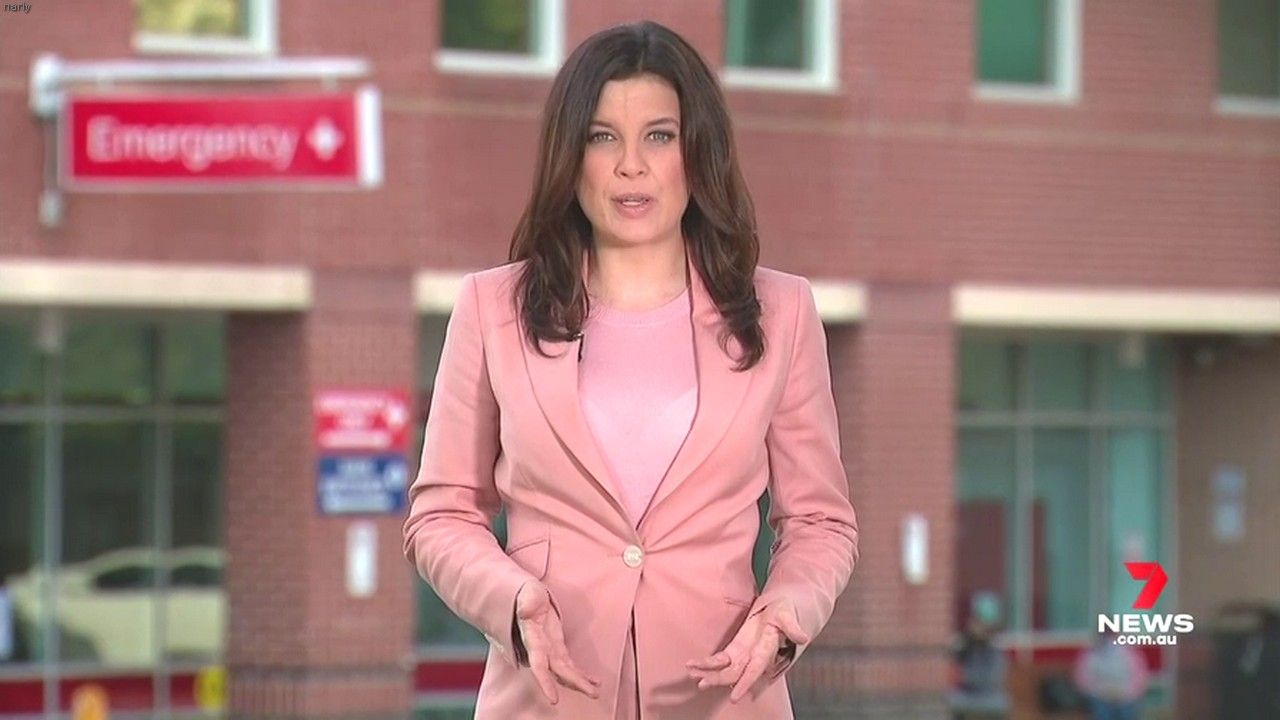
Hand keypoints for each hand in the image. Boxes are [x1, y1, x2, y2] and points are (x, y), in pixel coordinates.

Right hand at [513, 581, 600, 704]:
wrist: (524, 599)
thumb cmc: (526, 595)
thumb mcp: (527, 593)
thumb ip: (527, 602)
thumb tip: (524, 611)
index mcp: (533, 639)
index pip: (539, 665)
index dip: (545, 682)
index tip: (554, 700)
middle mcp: (541, 649)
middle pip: (558, 672)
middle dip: (575, 683)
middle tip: (593, 694)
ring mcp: (550, 650)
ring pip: (565, 672)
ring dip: (580, 682)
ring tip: (596, 691)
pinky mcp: (557, 648)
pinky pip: (569, 665)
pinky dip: (581, 673)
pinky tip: (594, 681)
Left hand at [685, 598, 807, 702]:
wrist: (781, 609)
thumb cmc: (785, 610)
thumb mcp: (788, 614)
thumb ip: (792, 627)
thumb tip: (803, 638)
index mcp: (767, 650)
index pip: (755, 670)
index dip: (745, 683)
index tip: (735, 698)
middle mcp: (754, 656)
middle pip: (735, 673)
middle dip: (719, 679)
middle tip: (702, 683)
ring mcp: (744, 654)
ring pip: (725, 669)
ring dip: (708, 672)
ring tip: (692, 673)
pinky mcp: (736, 648)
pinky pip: (720, 659)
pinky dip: (707, 662)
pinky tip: (693, 665)